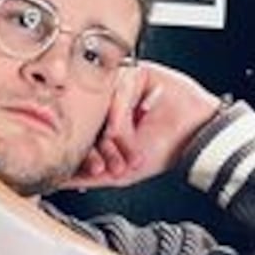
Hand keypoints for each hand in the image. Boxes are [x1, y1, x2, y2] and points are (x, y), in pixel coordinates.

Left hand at [64, 60, 221, 190]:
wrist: (195, 137)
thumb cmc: (163, 150)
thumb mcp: (120, 172)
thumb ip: (88, 177)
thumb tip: (59, 182)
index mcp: (99, 124)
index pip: (81, 136)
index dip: (87, 155)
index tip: (99, 170)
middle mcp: (105, 103)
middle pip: (89, 120)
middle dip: (102, 147)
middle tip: (116, 163)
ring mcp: (117, 87)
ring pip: (103, 106)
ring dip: (118, 132)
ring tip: (133, 147)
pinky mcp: (132, 72)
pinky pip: (119, 90)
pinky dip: (127, 111)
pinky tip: (145, 117)